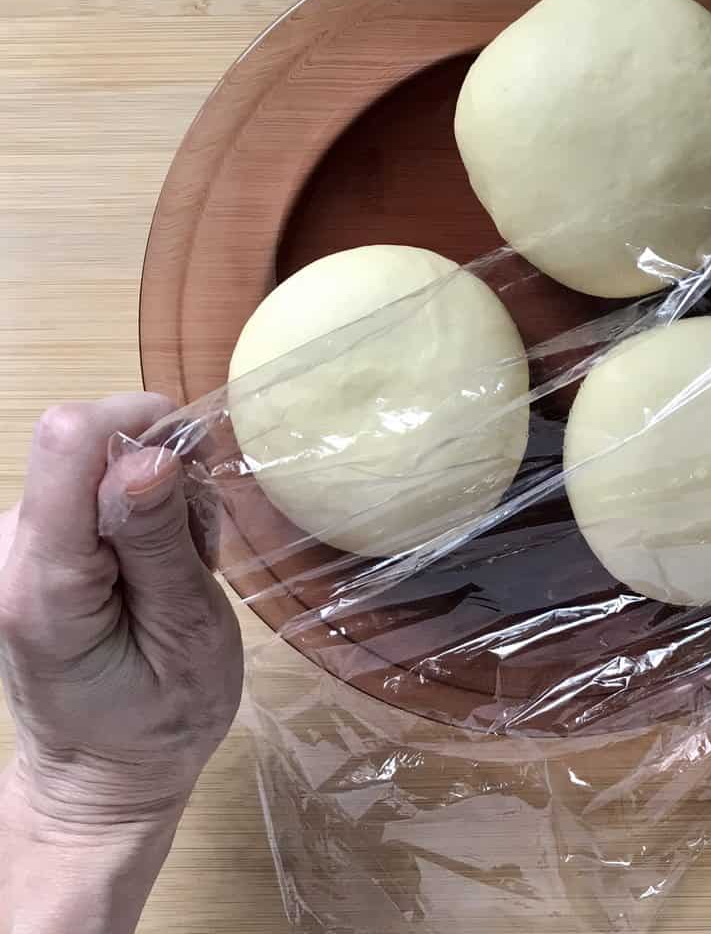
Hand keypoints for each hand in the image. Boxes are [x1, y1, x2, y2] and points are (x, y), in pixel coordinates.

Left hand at [0, 392, 242, 932]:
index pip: (69, 439)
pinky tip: (157, 569)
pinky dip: (143, 514)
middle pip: (93, 447)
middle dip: (166, 478)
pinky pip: (95, 488)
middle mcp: (8, 549)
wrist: (101, 778)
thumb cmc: (160, 720)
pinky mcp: (29, 544)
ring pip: (102, 464)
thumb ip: (160, 542)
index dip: (143, 427)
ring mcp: (13, 544)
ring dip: (161, 501)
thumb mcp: (186, 636)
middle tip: (197, 555)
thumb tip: (149, 454)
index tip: (198, 471)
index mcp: (43, 578)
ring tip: (180, 572)